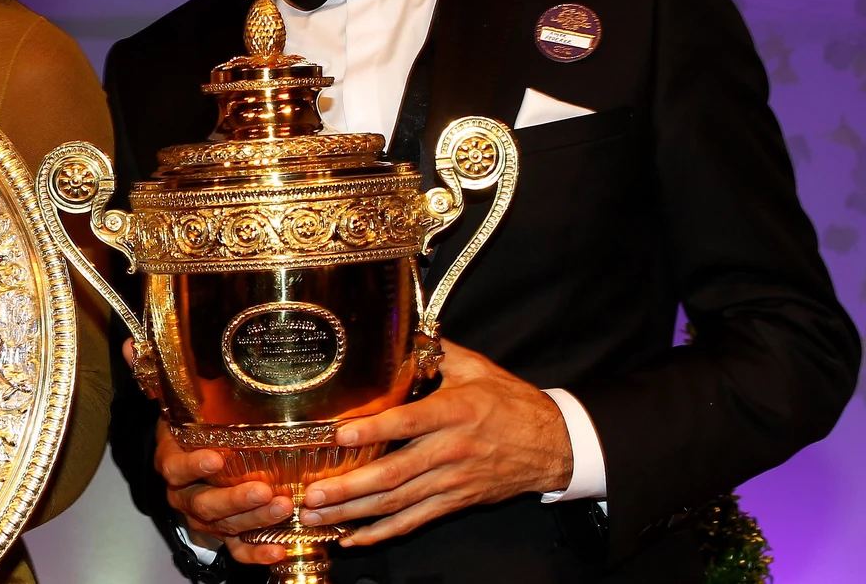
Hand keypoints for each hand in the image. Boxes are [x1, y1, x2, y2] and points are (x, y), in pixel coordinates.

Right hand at [123, 339, 289, 566]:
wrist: (195, 467)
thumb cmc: (190, 431)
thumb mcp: (176, 402)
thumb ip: (158, 376)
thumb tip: (130, 342)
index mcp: (171, 462)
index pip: (175, 467)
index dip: (193, 465)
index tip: (216, 457)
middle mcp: (185, 495)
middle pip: (203, 504)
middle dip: (234, 499)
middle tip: (264, 489)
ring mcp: (205, 518)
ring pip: (224, 527)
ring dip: (253, 521)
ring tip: (283, 508)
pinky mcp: (226, 536)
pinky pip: (238, 550)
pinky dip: (257, 553)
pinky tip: (280, 549)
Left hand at [298, 340, 572, 545]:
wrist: (553, 444)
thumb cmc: (512, 403)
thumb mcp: (477, 368)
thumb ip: (437, 350)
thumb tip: (405, 328)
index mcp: (455, 412)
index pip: (409, 422)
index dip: (374, 430)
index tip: (340, 436)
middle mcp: (451, 449)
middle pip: (394, 473)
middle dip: (350, 488)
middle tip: (312, 495)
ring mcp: (453, 480)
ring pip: (398, 503)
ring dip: (355, 513)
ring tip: (318, 516)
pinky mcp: (456, 501)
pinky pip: (415, 521)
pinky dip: (383, 532)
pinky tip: (353, 538)